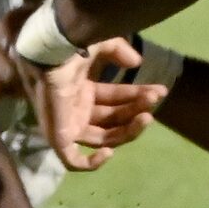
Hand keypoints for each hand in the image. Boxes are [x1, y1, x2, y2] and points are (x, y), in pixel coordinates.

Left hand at [0, 13, 165, 170]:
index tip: (159, 91)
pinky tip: (110, 151)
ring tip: (146, 116)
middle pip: (113, 119)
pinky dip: (92, 163)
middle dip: (136, 110)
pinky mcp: (58, 137)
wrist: (48, 52)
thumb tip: (137, 62)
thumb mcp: (100, 44)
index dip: (137, 96)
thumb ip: (119, 51)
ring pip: (103, 138)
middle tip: (154, 99)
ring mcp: (68, 123)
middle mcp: (77, 108)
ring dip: (127, 131)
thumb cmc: (69, 45)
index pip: (115, 100)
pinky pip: (73, 161)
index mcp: (83, 88)